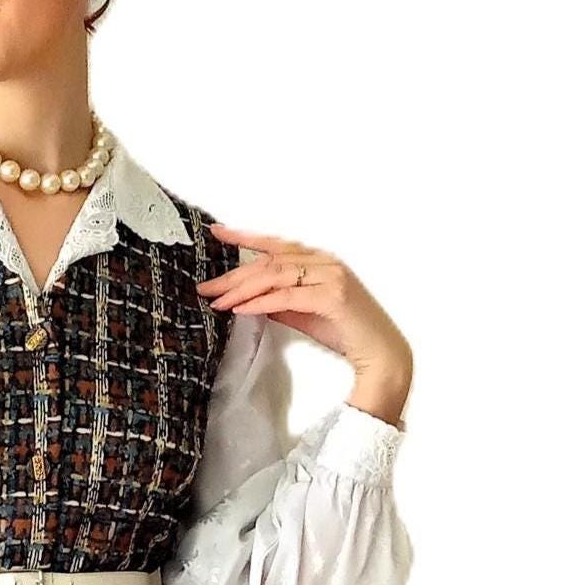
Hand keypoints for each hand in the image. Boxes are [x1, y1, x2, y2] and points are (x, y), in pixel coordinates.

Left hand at [199, 223, 413, 400]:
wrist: (379, 353)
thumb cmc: (344, 331)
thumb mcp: (304, 312)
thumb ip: (280, 301)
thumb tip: (249, 299)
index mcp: (319, 260)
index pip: (275, 245)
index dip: (244, 237)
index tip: (217, 232)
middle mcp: (325, 261)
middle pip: (269, 262)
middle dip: (234, 275)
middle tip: (206, 287)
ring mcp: (330, 276)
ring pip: (275, 276)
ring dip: (242, 289)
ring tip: (217, 301)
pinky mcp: (331, 296)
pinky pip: (287, 296)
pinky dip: (261, 302)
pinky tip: (241, 309)